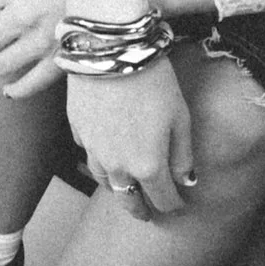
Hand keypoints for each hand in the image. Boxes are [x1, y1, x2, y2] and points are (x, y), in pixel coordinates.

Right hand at [66, 59, 195, 215]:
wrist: (110, 52)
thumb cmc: (153, 81)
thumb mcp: (180, 117)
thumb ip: (182, 154)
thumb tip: (186, 181)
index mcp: (148, 166)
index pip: (162, 199)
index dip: (173, 205)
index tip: (179, 205)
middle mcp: (117, 166)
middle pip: (128, 199)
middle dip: (140, 208)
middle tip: (147, 213)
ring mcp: (93, 151)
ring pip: (105, 181)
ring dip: (118, 187)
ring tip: (126, 187)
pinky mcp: (78, 132)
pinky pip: (90, 154)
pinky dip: (100, 159)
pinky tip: (107, 152)